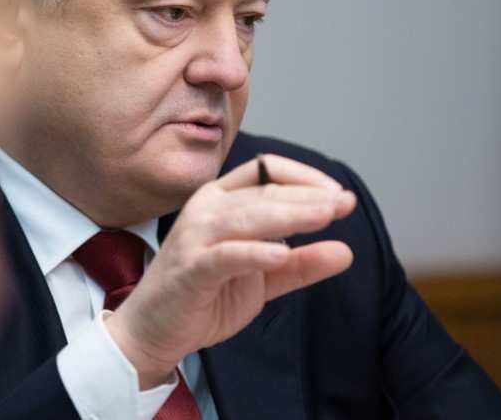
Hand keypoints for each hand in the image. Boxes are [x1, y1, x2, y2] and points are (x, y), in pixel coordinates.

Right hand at [104, 154, 355, 387]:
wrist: (155, 329)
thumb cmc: (205, 294)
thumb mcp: (262, 278)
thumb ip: (300, 264)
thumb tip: (346, 251)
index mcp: (221, 200)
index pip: (265, 170)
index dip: (305, 177)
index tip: (338, 195)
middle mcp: (206, 209)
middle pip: (262, 192)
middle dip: (307, 196)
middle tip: (344, 203)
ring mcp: (195, 237)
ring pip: (246, 217)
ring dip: (289, 215)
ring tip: (326, 217)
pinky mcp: (190, 269)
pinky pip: (225, 255)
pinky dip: (254, 252)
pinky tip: (282, 254)